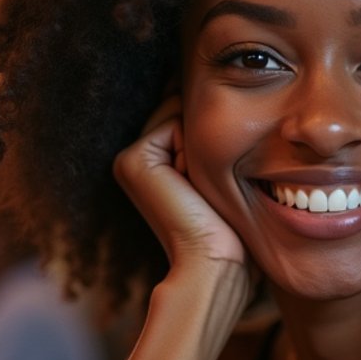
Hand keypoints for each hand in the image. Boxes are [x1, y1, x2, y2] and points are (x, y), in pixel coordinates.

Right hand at [114, 97, 257, 294]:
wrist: (216, 264)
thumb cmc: (230, 230)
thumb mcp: (225, 177)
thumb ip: (216, 139)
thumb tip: (226, 95)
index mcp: (156, 162)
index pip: (192, 115)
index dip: (218, 136)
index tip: (220, 180)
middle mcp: (138, 158)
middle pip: (186, 109)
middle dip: (211, 136)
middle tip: (209, 187)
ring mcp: (130, 158)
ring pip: (182, 112)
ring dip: (206, 142)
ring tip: (201, 187)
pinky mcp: (132, 160)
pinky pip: (176, 122)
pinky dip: (197, 146)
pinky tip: (193, 184)